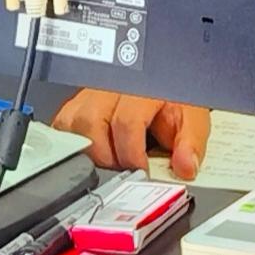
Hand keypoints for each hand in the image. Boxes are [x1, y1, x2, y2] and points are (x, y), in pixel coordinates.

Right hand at [52, 88, 208, 178]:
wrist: (166, 82)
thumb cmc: (175, 99)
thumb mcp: (192, 117)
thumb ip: (191, 142)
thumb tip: (186, 167)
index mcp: (145, 88)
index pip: (127, 122)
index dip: (132, 155)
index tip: (140, 172)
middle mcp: (114, 86)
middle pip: (91, 122)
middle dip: (107, 156)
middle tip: (124, 167)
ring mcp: (93, 91)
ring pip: (72, 122)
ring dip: (89, 150)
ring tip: (110, 159)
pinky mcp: (78, 101)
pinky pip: (62, 122)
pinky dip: (73, 142)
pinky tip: (92, 151)